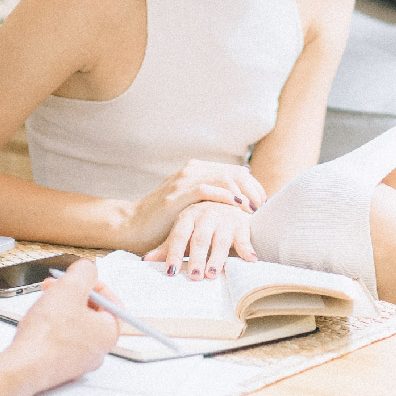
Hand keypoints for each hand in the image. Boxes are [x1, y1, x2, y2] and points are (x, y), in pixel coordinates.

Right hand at [11, 260, 118, 390]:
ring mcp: (80, 360)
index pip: (110, 301)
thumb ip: (84, 271)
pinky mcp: (61, 366)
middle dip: (72, 295)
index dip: (92, 284)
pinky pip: (61, 340)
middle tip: (56, 287)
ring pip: (74, 326)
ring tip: (43, 303)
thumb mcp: (70, 287)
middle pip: (90, 312)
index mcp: (109, 332)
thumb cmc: (48, 335)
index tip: (77, 278)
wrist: (24, 367)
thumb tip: (88, 269)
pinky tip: (38, 323)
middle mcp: (98, 349)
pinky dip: (52, 328)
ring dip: (60, 309)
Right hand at [128, 160, 265, 251]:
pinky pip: (207, 189)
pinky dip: (226, 197)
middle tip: (261, 209)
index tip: (262, 206)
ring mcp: (184, 180)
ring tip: (253, 211)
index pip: (237, 171)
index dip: (254, 187)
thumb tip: (241, 203)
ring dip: (244, 194)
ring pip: (225, 177)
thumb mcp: (193, 206)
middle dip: (254, 190)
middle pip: (236, 172)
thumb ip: (212, 200)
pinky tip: (237, 207)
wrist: (134, 226)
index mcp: (198, 170)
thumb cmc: (165, 222)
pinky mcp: (178, 194)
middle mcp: (193, 170)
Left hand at [143, 201, 257, 279]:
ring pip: (220, 240)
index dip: (174, 253)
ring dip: (217, 258)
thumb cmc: (201, 223)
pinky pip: (244, 237)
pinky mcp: (241, 222)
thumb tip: (145, 260)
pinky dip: (247, 248)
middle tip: (194, 277)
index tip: (171, 271)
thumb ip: (167, 247)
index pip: (179, 236)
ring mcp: (224, 217)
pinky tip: (250, 260)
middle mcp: (205, 215)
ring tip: (212, 274)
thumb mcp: (184, 231)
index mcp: (187, 216)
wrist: (227, 201)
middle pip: (200, 239)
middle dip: (196, 259)